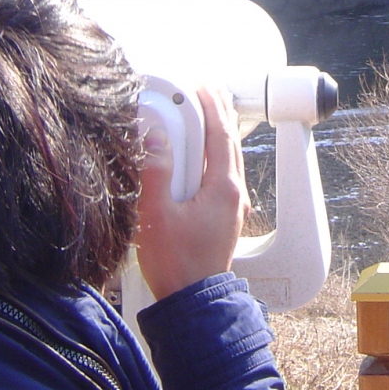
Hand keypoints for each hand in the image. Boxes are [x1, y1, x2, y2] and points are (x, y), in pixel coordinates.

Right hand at [134, 85, 250, 300]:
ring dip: (217, 133)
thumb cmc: (176, 266)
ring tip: (205, 112)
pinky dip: (213, 154)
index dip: (210, 106)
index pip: (219, 135)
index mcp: (223, 189)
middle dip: (219, 113)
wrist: (192, 304)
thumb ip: (155, 172)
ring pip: (228, 159)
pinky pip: (222, 174)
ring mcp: (232, 206)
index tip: (202, 85)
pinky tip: (200, 154)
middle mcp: (233, 194)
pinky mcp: (223, 217)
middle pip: (229, 143)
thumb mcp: (156, 216)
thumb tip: (155, 136)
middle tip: (208, 89)